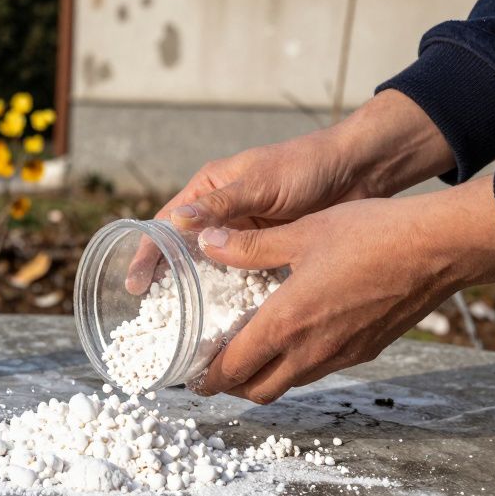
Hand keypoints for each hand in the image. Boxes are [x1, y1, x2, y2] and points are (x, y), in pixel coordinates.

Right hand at [126, 90, 452, 292]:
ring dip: (202, 296)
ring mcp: (244, 235)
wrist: (358, 171)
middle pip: (184, 253)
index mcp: (209, 190)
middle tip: (158, 318)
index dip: (148, 256)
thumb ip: (221, 206)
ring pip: (213, 270)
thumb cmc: (305, 166)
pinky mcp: (269, 252)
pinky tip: (231, 324)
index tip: (136, 287)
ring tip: (189, 329)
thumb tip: (177, 222)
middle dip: (169, 283)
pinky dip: (236, 299)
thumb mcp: (260, 185)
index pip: (166, 225)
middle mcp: (221, 215)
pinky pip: (243, 279)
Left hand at [194, 176, 494, 403]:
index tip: (191, 375)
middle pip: (259, 390)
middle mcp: (311, 351)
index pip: (234, 369)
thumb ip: (248, 246)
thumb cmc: (369, 235)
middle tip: (215, 368)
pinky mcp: (366, 350)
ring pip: (290, 383)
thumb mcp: (300, 233)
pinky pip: (319, 369)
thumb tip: (205, 241)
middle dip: (232, 385)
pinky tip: (295, 336)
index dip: (207, 378)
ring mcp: (341, 355)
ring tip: (250, 352)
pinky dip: (296, 365)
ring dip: (265, 377)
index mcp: (286, 323)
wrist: (437, 248)